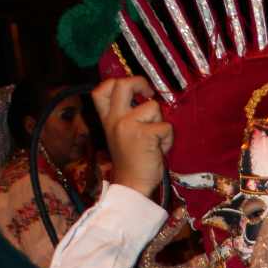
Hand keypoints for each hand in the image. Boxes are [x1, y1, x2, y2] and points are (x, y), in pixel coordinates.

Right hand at [91, 77, 173, 198]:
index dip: (114, 82)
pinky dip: (167, 139)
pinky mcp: (145, 134)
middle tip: (148, 94)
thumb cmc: (131, 163)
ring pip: (153, 107)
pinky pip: (165, 127)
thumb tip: (144, 98)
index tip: (131, 89)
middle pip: (124, 84)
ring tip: (155, 141)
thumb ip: (126, 118)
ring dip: (160, 123)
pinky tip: (159, 150)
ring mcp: (128, 125)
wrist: (132, 186)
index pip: (100, 91)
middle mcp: (115, 119)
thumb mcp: (120, 136)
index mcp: (108, 120)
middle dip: (140, 83)